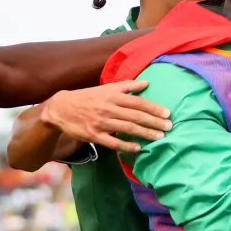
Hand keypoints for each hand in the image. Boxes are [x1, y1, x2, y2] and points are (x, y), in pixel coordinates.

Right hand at [39, 81, 171, 152]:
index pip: (137, 102)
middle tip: (169, 127)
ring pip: (127, 129)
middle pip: (135, 116)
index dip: (153, 108)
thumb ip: (127, 86)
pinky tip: (138, 148)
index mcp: (112, 96)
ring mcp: (101, 123)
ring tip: (159, 137)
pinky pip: (112, 142)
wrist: (61, 108)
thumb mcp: (105, 88)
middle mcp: (108, 109)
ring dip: (145, 133)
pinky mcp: (94, 135)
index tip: (167, 114)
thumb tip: (147, 83)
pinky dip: (126, 145)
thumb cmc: (87, 97)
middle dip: (154, 122)